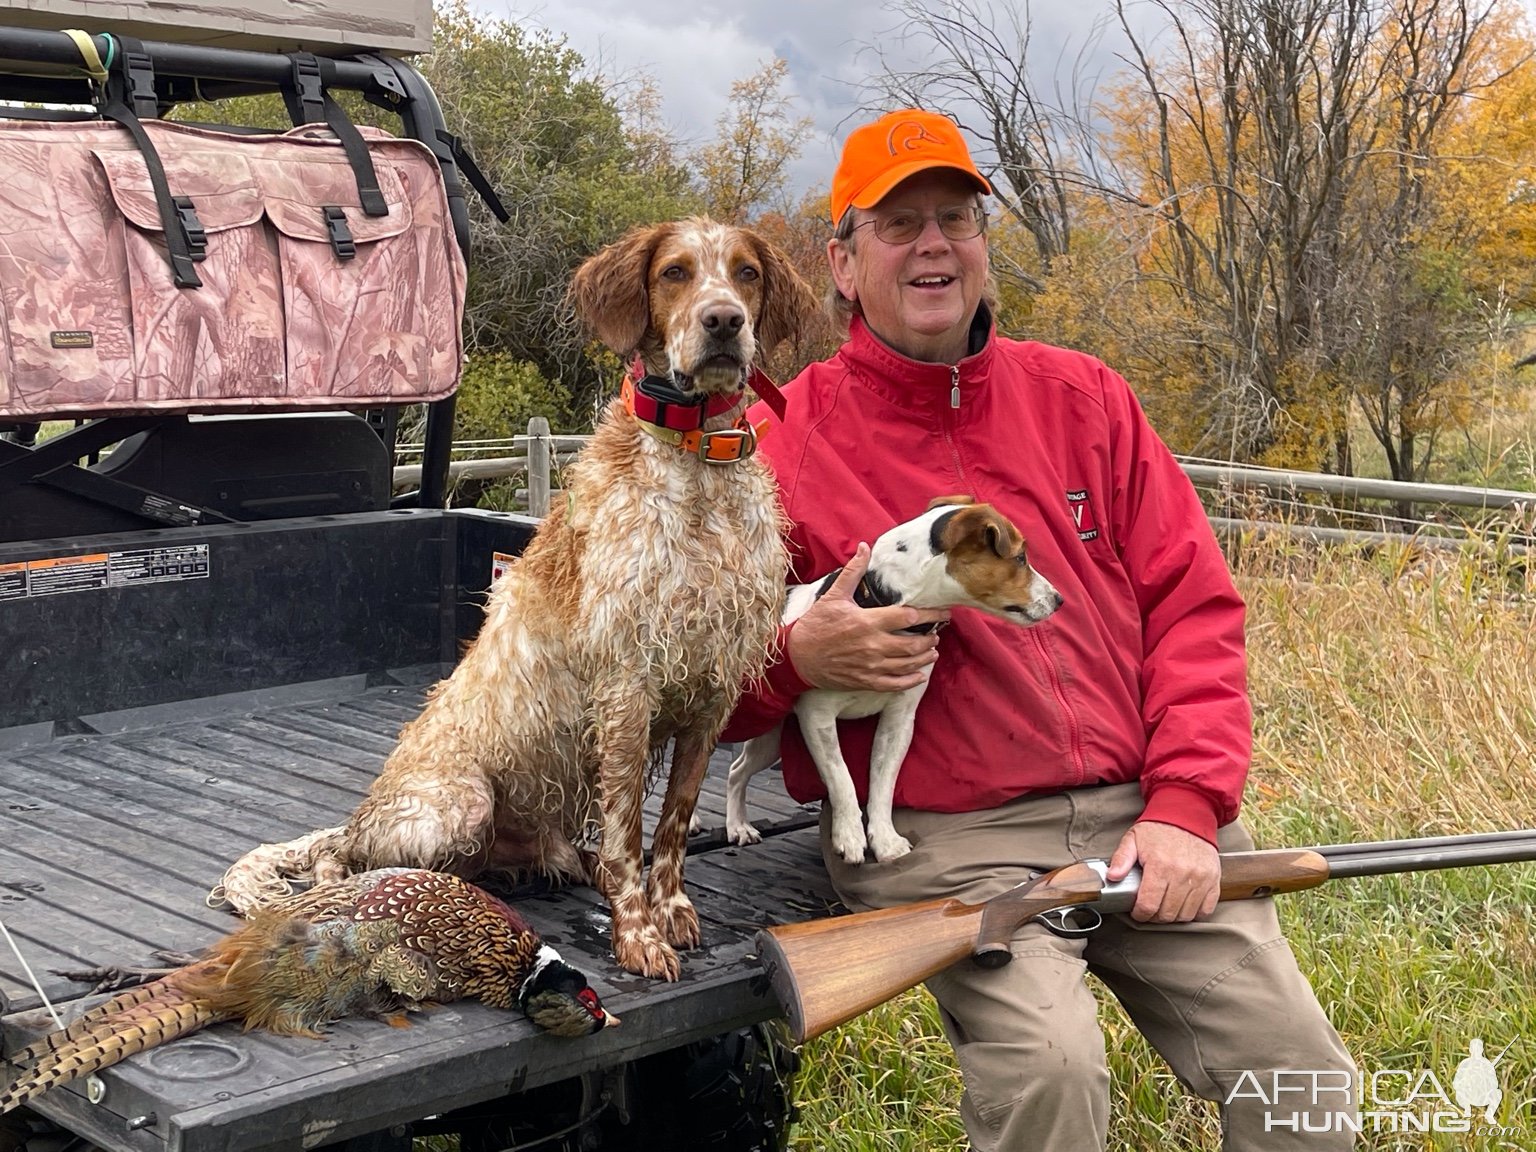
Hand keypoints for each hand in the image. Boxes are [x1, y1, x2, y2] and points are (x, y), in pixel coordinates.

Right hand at [786, 543, 949, 691]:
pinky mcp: (865, 681)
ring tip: (932, 652)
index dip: (930, 615)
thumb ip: (853, 572)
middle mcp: (873, 645)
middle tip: (936, 634)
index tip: (943, 612)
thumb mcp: (834, 595)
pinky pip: (895, 684)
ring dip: (924, 658)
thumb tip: (864, 547)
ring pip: (908, 664)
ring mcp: (871, 666)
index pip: (908, 617)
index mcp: (868, 621)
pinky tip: (919, 675)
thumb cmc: (816, 625)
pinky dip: (911, 680)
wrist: (797, 657)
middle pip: (913, 644)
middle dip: (930, 639)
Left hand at [1106, 820, 1219, 922]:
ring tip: (1165, 907)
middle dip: (1155, 917)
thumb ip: (1121, 859)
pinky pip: (1206, 909)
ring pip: (1186, 915)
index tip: (1138, 912)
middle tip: (1150, 910)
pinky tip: (1183, 905)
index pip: (1149, 904)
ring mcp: (1201, 879)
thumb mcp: (1134, 839)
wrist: (1188, 814)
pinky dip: (1194, 913)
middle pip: (1167, 914)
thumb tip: (1112, 876)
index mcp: (1160, 865)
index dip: (1140, 914)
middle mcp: (1182, 874)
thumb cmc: (1159, 828)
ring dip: (1173, 917)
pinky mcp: (1213, 880)